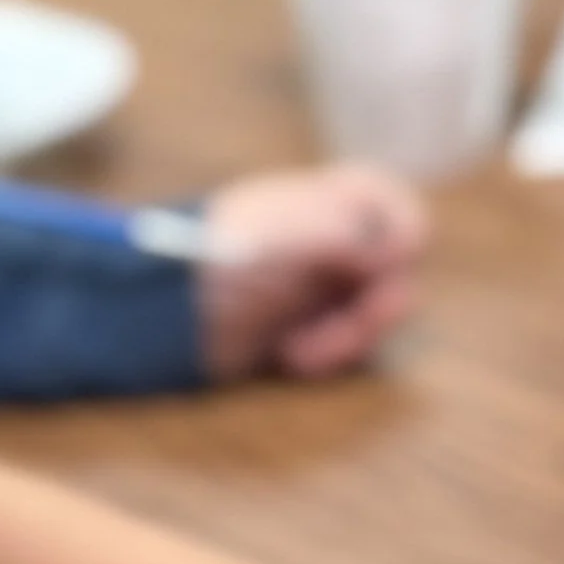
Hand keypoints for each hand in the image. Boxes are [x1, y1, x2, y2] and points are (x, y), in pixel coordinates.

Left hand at [199, 162, 428, 381]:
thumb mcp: (280, 230)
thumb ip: (340, 231)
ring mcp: (322, 291)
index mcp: (327, 204)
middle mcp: (333, 246)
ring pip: (377, 318)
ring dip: (351, 339)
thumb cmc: (216, 254)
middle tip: (355, 323)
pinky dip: (329, 358)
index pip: (394, 206)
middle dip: (378, 305)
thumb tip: (391, 254)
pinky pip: (348, 350)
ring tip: (302, 352)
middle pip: (397, 273)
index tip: (388, 261)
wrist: (160, 309)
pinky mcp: (308, 332)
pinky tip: (292, 358)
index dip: (403, 234)